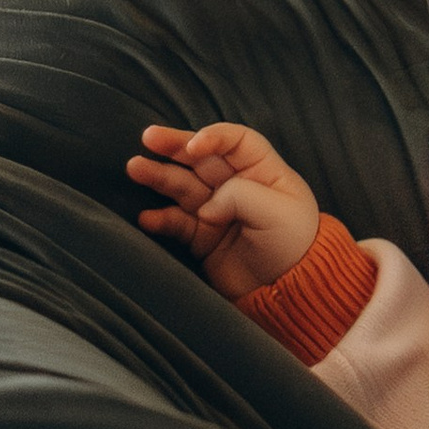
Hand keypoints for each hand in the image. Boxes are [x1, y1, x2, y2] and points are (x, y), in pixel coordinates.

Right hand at [127, 120, 319, 302]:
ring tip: (134, 168)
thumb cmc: (294, 244)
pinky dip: (160, 220)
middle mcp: (237, 185)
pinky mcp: (202, 237)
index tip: (194, 146)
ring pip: (183, 186)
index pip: (235, 141)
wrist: (287, 291)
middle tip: (148, 138)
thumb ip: (240, 196)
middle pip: (201, 158)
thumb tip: (206, 206)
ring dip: (159, 177)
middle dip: (175, 146)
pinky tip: (146, 217)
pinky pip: (177, 223)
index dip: (213, 137)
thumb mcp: (277, 212)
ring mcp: (217, 211)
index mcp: (263, 170)